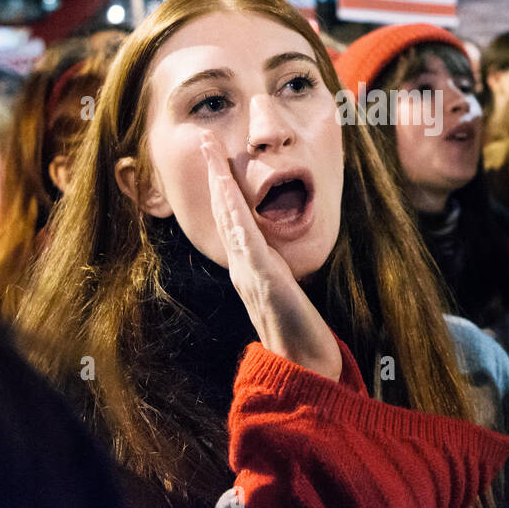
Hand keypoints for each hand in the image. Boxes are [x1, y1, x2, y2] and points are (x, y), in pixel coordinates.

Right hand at [201, 131, 341, 380]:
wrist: (304, 368)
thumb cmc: (300, 336)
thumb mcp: (286, 295)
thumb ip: (276, 276)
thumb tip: (274, 261)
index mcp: (249, 268)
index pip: (233, 220)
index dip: (223, 188)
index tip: (216, 159)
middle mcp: (242, 268)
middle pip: (224, 211)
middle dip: (214, 173)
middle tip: (204, 139)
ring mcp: (249, 273)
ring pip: (230, 219)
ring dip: (219, 183)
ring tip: (211, 151)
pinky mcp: (263, 281)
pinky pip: (246, 240)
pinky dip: (234, 214)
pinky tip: (228, 193)